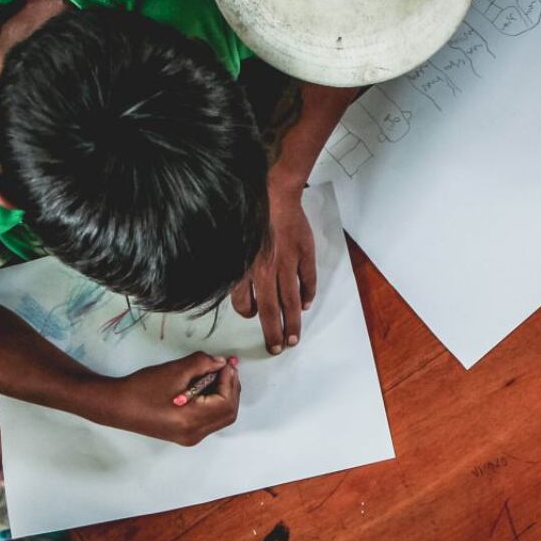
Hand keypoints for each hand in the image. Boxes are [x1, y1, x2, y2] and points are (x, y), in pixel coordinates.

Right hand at [105, 353, 239, 445]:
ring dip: (223, 395)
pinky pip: (209, 419)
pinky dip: (213, 402)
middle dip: (231, 388)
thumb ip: (202, 364)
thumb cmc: (141, 388)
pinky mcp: (185, 434)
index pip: (226, 403)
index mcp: (192, 421)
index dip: (230, 381)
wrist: (116, 406)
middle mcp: (194, 434)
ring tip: (217, 374)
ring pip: (220, 417)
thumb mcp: (174, 371)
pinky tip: (206, 386)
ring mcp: (190, 437)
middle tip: (227, 367)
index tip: (227, 363)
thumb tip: (221, 363)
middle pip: (227, 413)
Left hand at [231, 182, 315, 353]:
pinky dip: (307, 295)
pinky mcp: (304, 254)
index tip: (257, 325)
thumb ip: (236, 269)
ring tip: (294, 337)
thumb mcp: (233, 243)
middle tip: (279, 348)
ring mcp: (288, 264)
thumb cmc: (251, 216)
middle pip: (271, 310)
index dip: (253, 319)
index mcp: (248, 269)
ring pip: (291, 301)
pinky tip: (306, 304)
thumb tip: (241, 290)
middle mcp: (267, 271)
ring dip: (293, 322)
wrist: (274, 192)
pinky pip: (307, 281)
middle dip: (275, 333)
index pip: (249, 305)